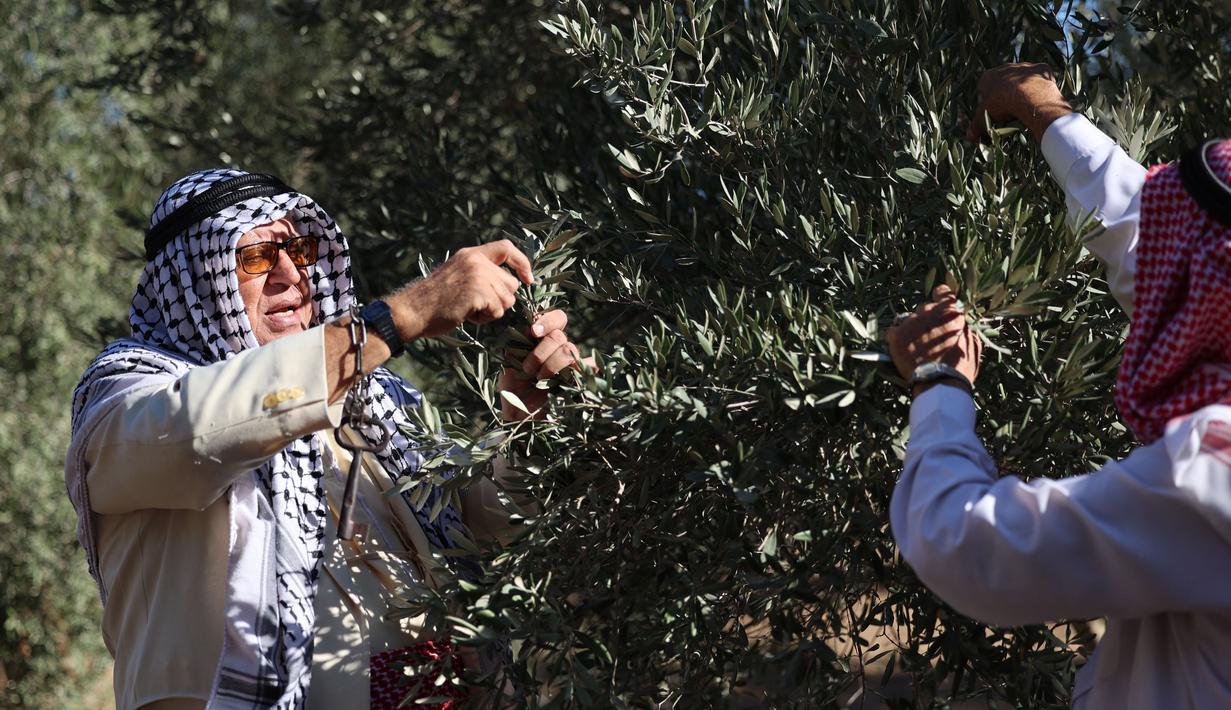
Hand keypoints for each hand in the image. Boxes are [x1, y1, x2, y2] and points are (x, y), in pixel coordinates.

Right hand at [389, 240, 533, 340]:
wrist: (412, 310)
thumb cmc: (434, 301)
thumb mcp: (458, 275)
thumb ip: (481, 273)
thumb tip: (513, 284)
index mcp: (471, 254)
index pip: (507, 248)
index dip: (522, 263)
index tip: (528, 279)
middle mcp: (476, 260)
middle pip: (511, 284)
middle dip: (500, 300)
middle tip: (475, 305)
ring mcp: (478, 275)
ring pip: (507, 300)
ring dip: (491, 311)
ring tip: (468, 309)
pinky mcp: (478, 291)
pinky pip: (497, 310)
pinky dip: (485, 318)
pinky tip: (466, 315)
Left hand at [498, 309, 596, 420]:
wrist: (518, 412)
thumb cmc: (513, 385)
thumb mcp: (509, 360)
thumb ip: (519, 341)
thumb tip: (531, 329)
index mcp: (545, 339)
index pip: (557, 319)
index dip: (548, 321)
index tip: (534, 332)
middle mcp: (560, 348)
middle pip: (559, 337)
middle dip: (541, 353)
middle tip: (528, 369)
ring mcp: (571, 363)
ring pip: (568, 351)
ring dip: (550, 365)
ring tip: (538, 379)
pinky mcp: (579, 379)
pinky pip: (591, 367)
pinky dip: (588, 368)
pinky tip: (576, 375)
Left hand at [885, 285, 981, 394]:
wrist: (940, 382)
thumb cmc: (960, 366)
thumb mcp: (973, 344)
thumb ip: (965, 329)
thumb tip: (962, 325)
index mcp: (950, 312)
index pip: (943, 293)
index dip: (940, 297)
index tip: (938, 303)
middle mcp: (929, 312)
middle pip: (924, 309)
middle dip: (925, 320)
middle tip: (928, 337)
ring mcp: (911, 322)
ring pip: (907, 320)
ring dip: (910, 330)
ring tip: (915, 347)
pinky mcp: (896, 335)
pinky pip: (892, 332)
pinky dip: (896, 339)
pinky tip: (901, 349)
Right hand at [967, 62, 1072, 142]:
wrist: (1030, 96)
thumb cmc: (1002, 105)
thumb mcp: (985, 118)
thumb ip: (976, 126)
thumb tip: (970, 137)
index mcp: (988, 76)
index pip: (984, 88)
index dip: (989, 101)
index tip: (994, 113)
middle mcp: (1006, 67)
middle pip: (1004, 82)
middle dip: (1006, 94)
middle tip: (1010, 111)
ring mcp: (1025, 66)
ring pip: (1022, 79)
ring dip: (1023, 90)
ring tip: (1027, 107)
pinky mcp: (1042, 68)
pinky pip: (1040, 79)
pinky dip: (1040, 87)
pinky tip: (1040, 99)